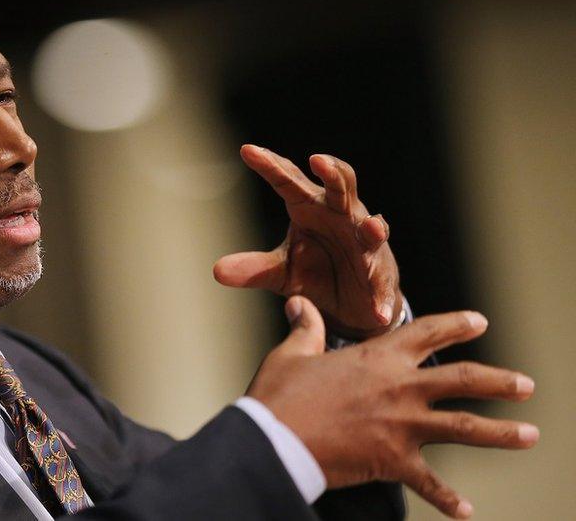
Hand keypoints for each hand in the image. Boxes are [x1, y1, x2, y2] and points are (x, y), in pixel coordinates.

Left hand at [214, 144, 399, 336]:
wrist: (349, 302)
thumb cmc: (315, 272)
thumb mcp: (281, 271)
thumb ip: (254, 268)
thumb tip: (217, 271)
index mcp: (310, 207)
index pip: (288, 181)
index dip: (270, 165)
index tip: (247, 151)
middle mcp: (340, 215)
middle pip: (340, 185)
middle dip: (333, 172)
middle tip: (318, 160)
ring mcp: (365, 242)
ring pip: (372, 227)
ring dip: (373, 228)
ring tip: (371, 227)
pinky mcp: (381, 274)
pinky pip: (383, 283)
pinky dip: (381, 297)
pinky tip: (378, 311)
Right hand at [247, 296, 537, 518]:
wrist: (274, 438)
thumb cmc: (280, 395)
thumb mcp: (292, 354)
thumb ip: (305, 328)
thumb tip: (300, 303)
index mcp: (376, 358)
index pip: (426, 333)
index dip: (456, 325)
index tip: (479, 323)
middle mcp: (399, 388)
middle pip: (462, 381)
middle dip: (499, 382)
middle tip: (526, 385)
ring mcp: (401, 425)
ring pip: (463, 428)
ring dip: (500, 433)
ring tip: (530, 435)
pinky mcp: (393, 461)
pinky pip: (428, 483)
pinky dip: (448, 499)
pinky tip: (467, 511)